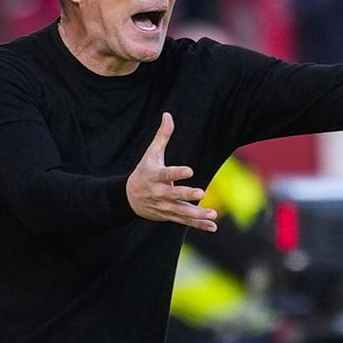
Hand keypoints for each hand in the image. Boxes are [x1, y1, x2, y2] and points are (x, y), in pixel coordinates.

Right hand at [127, 112, 217, 231]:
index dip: (177, 173)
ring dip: (197, 215)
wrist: (129, 199)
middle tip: (201, 193)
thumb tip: (168, 115)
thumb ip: (162, 136)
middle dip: (187, 195)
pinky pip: (185, 222)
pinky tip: (213, 227)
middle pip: (174, 195)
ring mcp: (165, 206)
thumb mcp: (150, 154)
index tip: (189, 170)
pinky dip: (199, 225)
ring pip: (182, 212)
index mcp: (155, 177)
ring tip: (212, 215)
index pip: (166, 174)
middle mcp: (160, 193)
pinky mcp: (170, 216)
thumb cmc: (143, 172)